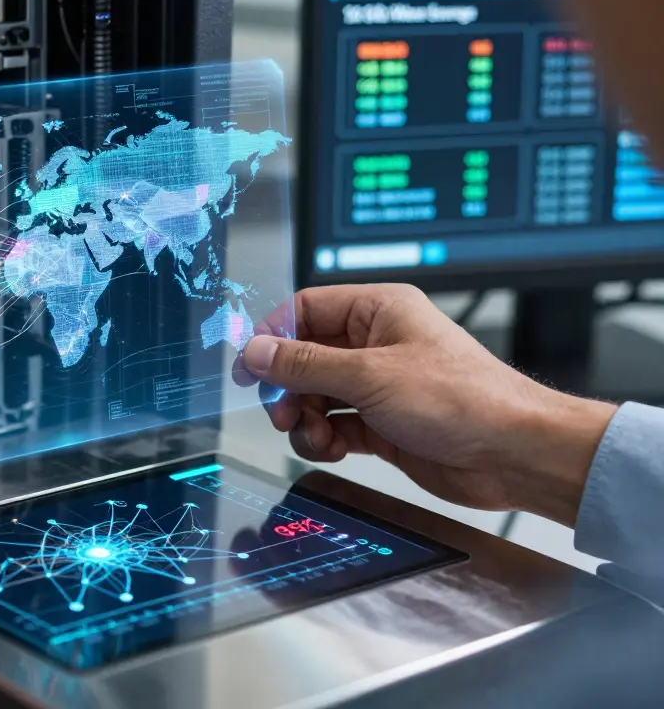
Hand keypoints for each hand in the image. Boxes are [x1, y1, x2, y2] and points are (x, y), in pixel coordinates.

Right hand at [233, 284, 616, 526]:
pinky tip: (333, 448)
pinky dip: (326, 439)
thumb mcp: (369, 375)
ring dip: (306, 419)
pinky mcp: (384, 424)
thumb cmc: (463, 400)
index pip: (306, 310)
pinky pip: (335, 426)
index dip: (274, 337)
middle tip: (283, 411)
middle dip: (289, 387)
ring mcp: (380, 386)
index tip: (252, 368)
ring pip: (317, 396)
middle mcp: (377, 344)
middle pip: (305, 357)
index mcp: (379, 311)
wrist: (512, 454)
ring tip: (315, 435)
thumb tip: (258, 351)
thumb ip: (306, 364)